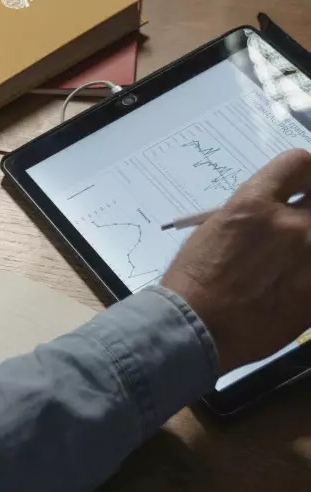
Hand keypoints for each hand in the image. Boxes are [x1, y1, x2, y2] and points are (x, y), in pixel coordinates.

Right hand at [161, 149, 310, 372]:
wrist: (193, 328)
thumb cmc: (192, 281)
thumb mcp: (214, 232)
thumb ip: (253, 218)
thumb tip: (275, 217)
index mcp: (253, 203)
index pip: (299, 163)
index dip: (306, 173)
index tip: (305, 185)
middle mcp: (289, 224)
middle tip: (303, 223)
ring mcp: (308, 257)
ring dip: (310, 243)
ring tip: (296, 259)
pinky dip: (310, 274)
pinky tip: (295, 286)